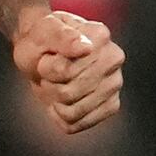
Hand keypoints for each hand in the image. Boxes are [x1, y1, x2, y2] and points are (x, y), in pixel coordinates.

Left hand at [14, 5, 124, 138]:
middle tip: (50, 70)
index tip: (47, 56)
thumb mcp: (41, 31)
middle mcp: (114, 60)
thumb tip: (86, 47)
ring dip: (54, 100)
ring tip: (56, 82)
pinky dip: (60, 115)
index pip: (65, 71)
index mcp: (100, 37)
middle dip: (50, 85)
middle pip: (69, 94)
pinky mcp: (110, 106)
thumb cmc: (41, 39)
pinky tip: (61, 98)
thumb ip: (61, 36)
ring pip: (72, 112)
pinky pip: (76, 125)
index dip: (46, 69)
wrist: (42, 50)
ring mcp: (114, 84)